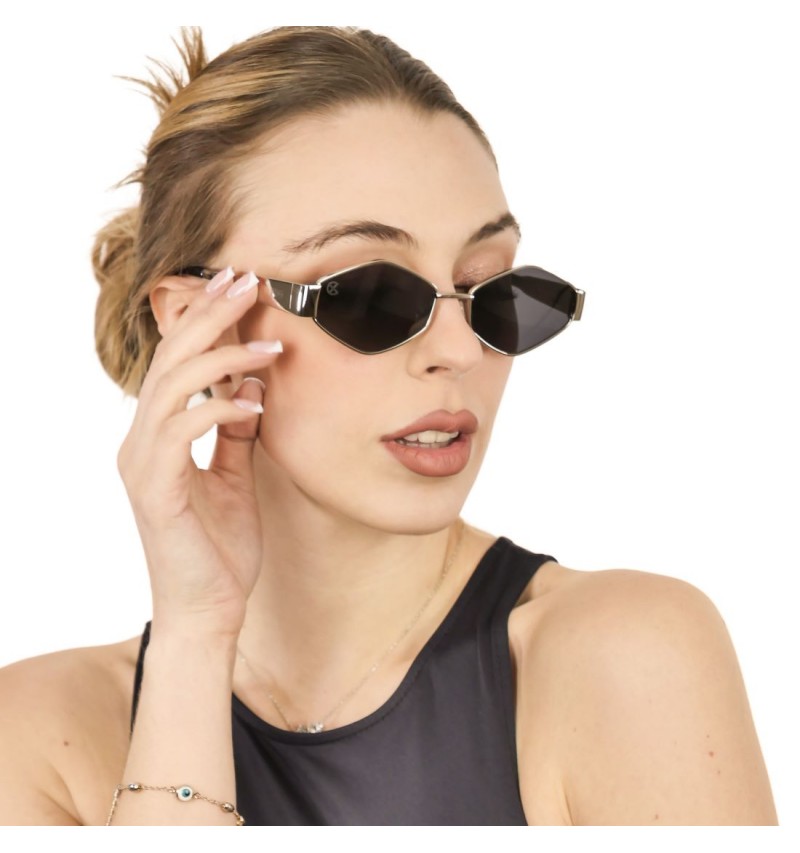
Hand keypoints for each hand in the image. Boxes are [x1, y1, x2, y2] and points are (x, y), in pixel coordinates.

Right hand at [117, 269, 280, 637]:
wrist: (209, 611)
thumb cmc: (219, 548)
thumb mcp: (234, 477)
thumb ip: (235, 431)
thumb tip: (249, 384)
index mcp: (158, 437)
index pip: (176, 363)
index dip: (204, 320)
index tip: (239, 286)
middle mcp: (142, 443)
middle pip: (168, 360)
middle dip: (208, 316)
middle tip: (247, 282)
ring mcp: (143, 465)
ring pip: (171, 386)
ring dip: (221, 358)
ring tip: (269, 346)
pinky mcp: (156, 491)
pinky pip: (181, 432)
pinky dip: (218, 409)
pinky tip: (253, 403)